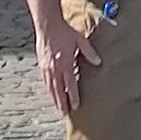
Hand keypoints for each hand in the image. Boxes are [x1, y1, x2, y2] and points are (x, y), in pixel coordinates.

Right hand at [35, 7, 97, 122]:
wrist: (47, 25)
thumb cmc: (65, 32)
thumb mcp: (80, 40)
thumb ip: (89, 52)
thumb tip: (98, 62)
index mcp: (66, 63)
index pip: (70, 85)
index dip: (73, 96)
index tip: (76, 106)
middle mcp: (55, 68)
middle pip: (59, 90)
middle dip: (62, 103)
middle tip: (65, 114)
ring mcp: (47, 68)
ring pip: (51, 88)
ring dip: (55, 99)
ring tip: (58, 108)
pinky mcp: (41, 65)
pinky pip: (45, 82)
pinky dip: (48, 90)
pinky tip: (51, 94)